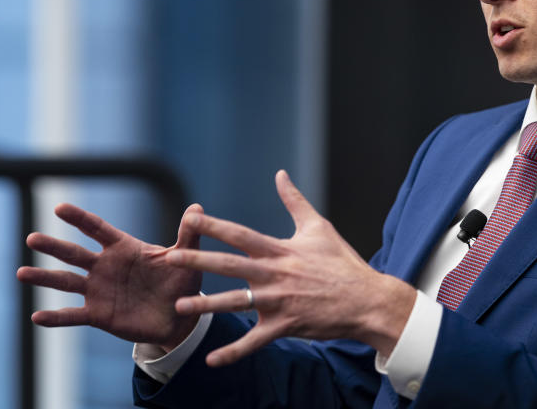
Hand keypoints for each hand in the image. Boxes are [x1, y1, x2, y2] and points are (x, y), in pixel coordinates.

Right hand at [16, 202, 204, 350]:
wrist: (179, 317)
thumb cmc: (181, 281)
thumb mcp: (185, 258)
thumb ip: (188, 234)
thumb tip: (198, 207)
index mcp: (123, 248)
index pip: (97, 229)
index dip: (79, 219)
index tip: (59, 208)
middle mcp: (105, 267)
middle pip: (75, 253)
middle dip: (54, 246)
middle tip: (31, 237)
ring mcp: (99, 291)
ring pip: (66, 282)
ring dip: (44, 278)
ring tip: (21, 272)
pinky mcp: (98, 315)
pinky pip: (73, 315)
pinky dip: (55, 317)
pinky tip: (36, 316)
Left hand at [167, 170, 416, 366]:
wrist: (366, 300)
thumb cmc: (342, 262)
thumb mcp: (319, 227)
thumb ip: (294, 201)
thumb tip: (280, 174)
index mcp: (281, 250)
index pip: (241, 234)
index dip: (215, 226)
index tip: (190, 218)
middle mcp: (275, 274)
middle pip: (230, 265)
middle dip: (198, 260)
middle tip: (170, 258)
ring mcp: (279, 302)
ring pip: (235, 304)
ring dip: (206, 305)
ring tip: (179, 305)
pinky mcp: (285, 326)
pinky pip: (254, 342)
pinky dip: (233, 353)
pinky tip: (211, 361)